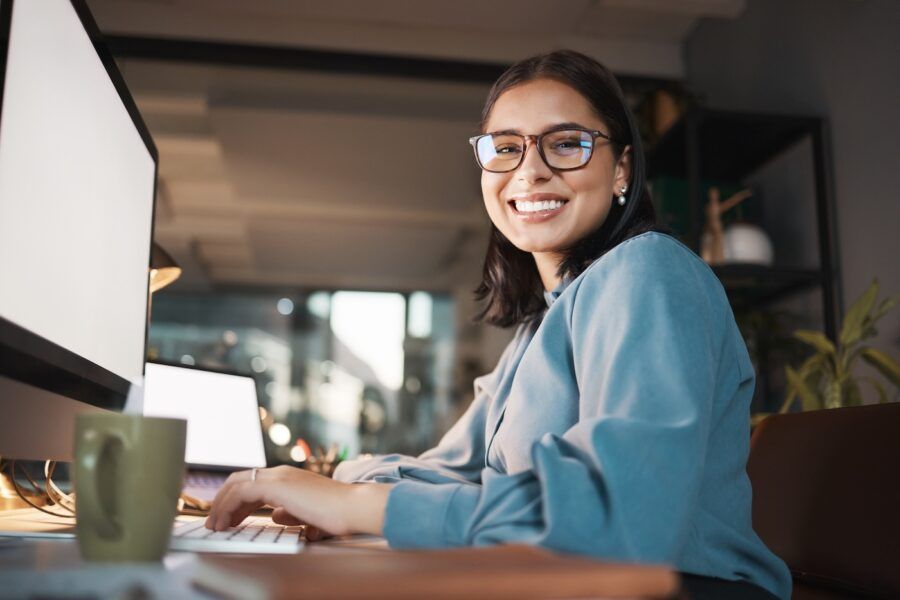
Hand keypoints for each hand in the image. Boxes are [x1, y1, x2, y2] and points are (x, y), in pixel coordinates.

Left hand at [204, 465, 390, 536]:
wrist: (352, 507)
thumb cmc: (338, 513)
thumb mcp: (308, 514)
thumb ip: (291, 513)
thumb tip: (276, 515)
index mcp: (289, 478)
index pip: (254, 483)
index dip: (236, 500)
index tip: (228, 518)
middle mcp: (281, 473)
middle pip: (240, 479)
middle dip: (223, 500)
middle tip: (215, 521)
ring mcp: (279, 477)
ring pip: (237, 484)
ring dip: (221, 505)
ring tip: (214, 525)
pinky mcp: (277, 486)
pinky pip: (241, 492)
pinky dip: (227, 507)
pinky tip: (224, 523)